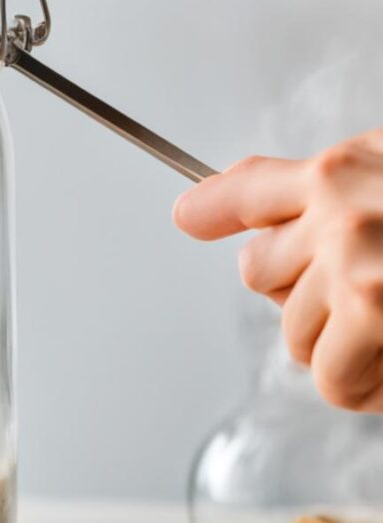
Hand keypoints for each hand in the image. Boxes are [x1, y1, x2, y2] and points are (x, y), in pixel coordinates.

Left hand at [174, 130, 382, 411]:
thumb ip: (332, 193)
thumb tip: (213, 212)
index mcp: (344, 169)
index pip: (248, 188)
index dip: (218, 207)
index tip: (191, 217)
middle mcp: (337, 211)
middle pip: (258, 273)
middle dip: (306, 294)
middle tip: (367, 294)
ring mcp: (354, 264)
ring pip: (293, 334)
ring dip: (341, 346)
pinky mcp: (375, 314)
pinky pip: (331, 378)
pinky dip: (367, 385)